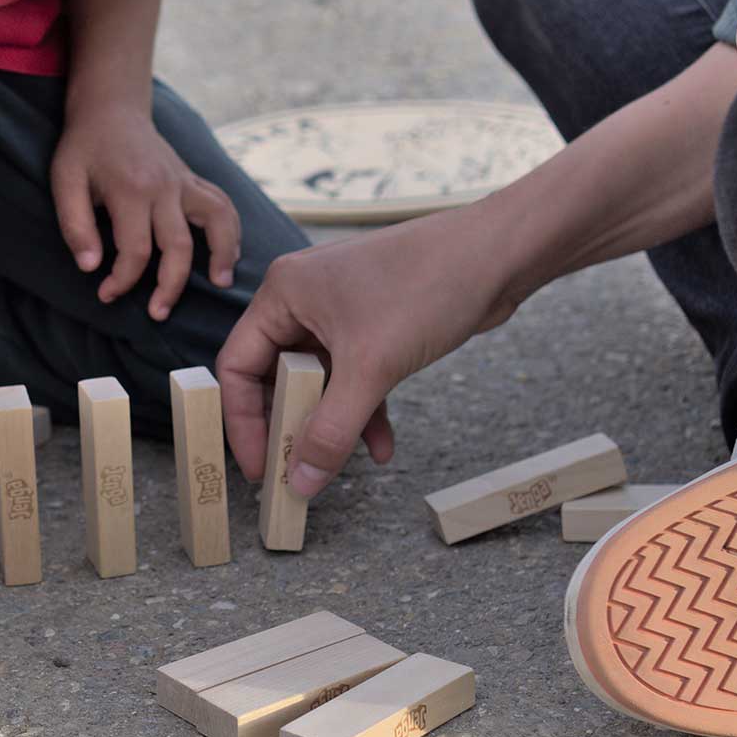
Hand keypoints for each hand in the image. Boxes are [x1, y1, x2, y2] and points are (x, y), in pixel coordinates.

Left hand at [51, 108, 240, 320]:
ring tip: (221, 285)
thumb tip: (89, 267)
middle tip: (157, 314)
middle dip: (169, 287)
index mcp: (132, 190)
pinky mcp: (193, 179)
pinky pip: (223, 204)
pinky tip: (229, 254)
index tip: (105, 293)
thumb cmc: (84, 148)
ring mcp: (184, 182)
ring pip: (217, 221)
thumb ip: (74, 225)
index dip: (121, 280)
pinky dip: (232, 230)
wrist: (111, 109)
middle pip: (178, 247)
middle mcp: (165, 187)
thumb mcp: (64, 180)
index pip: (135, 251)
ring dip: (221, 255)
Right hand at [216, 202, 519, 496]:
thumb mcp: (371, 367)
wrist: (499, 255)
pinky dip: (364, 411)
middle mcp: (303, 300)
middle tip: (299, 472)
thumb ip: (330, 430)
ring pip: (319, 382)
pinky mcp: (373, 325)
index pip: (238, 365)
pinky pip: (354, 377)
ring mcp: (339, 311)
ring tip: (341, 466)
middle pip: (276, 376)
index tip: (262, 467)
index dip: (244, 420)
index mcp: (283, 293)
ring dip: (333, 424)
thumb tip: (301, 482)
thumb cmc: (427, 285)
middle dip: (291, 426)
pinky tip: (382, 445)